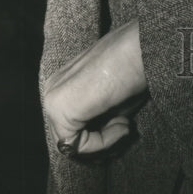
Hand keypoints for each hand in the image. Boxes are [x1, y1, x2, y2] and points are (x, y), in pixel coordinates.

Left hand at [44, 19, 146, 155]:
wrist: (139, 49)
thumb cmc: (132, 68)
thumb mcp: (112, 100)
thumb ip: (99, 120)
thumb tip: (101, 142)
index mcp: (62, 85)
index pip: (73, 126)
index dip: (101, 134)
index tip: (125, 124)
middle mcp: (52, 91)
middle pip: (70, 136)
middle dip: (100, 139)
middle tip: (125, 127)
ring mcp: (52, 100)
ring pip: (72, 144)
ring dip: (104, 141)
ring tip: (125, 124)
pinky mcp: (60, 109)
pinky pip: (76, 144)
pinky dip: (102, 143)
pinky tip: (122, 125)